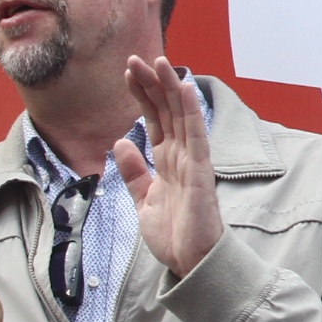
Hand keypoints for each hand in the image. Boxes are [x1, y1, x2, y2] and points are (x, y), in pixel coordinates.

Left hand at [115, 56, 222, 277]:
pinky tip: (185, 88)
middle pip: (166, 110)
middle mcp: (181, 155)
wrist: (190, 262)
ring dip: (170, 87)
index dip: (141, 95)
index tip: (128, 72)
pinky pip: (196, 134)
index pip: (153, 119)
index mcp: (167, 161)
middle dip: (151, 84)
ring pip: (181, 115)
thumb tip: (120, 142)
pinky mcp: (201, 170)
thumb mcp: (143, 200)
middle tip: (137, 58)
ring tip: (159, 61)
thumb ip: (135, 172)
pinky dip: (190, 110)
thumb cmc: (174, 235)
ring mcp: (193, 160)